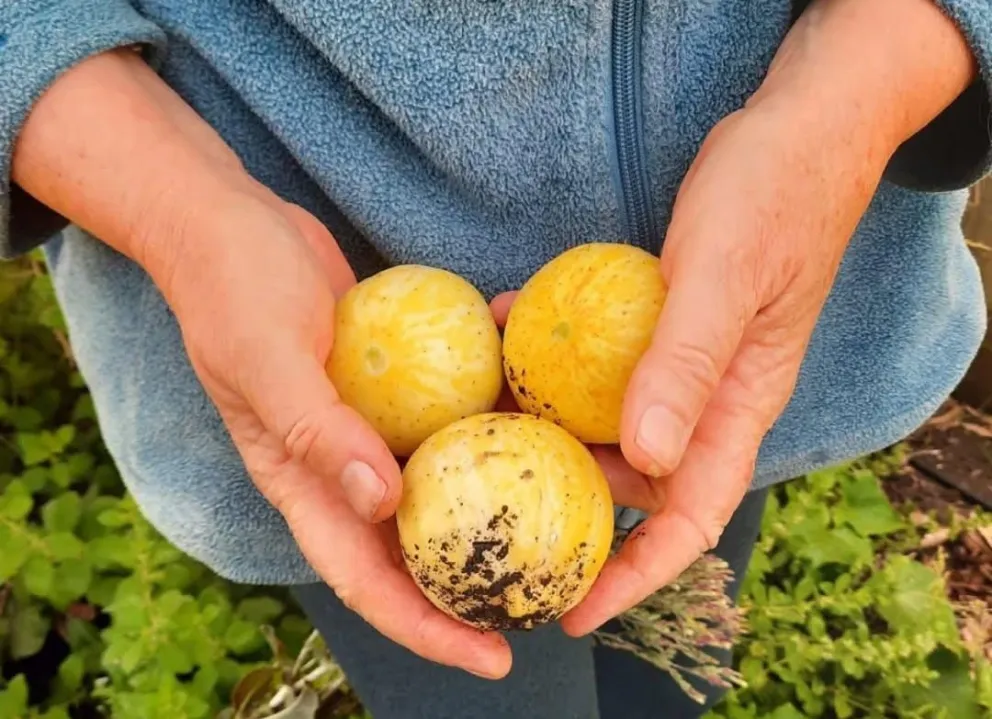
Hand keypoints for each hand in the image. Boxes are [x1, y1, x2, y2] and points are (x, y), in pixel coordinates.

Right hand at [12, 47, 510, 678]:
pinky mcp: (395, 386)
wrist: (231, 225)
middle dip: (475, 586)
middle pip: (415, 548)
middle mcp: (341, 468)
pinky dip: (491, 412)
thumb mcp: (267, 356)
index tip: (492, 657)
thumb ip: (316, 430)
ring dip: (498, 502)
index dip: (426, 628)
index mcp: (302, 483)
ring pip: (442, 484)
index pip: (366, 579)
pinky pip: (450, 411)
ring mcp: (371, 427)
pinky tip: (543, 400)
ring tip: (571, 516)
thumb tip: (379, 501)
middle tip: (550, 601)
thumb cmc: (233, 288)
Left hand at [494, 101, 887, 634]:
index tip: (576, 610)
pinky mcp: (653, 322)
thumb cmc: (774, 198)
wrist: (792, 130)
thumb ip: (687, 364)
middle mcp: (704, 397)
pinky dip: (549, 350)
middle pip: (633, 479)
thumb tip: (646, 457)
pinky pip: (593, 356)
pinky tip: (505, 320)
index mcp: (736, 408)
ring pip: (603, 417)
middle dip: (566, 499)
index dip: (636, 575)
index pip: (690, 518)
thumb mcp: (725, 276)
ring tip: (477, 410)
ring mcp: (676, 360)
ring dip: (543, 417)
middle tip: (491, 506)